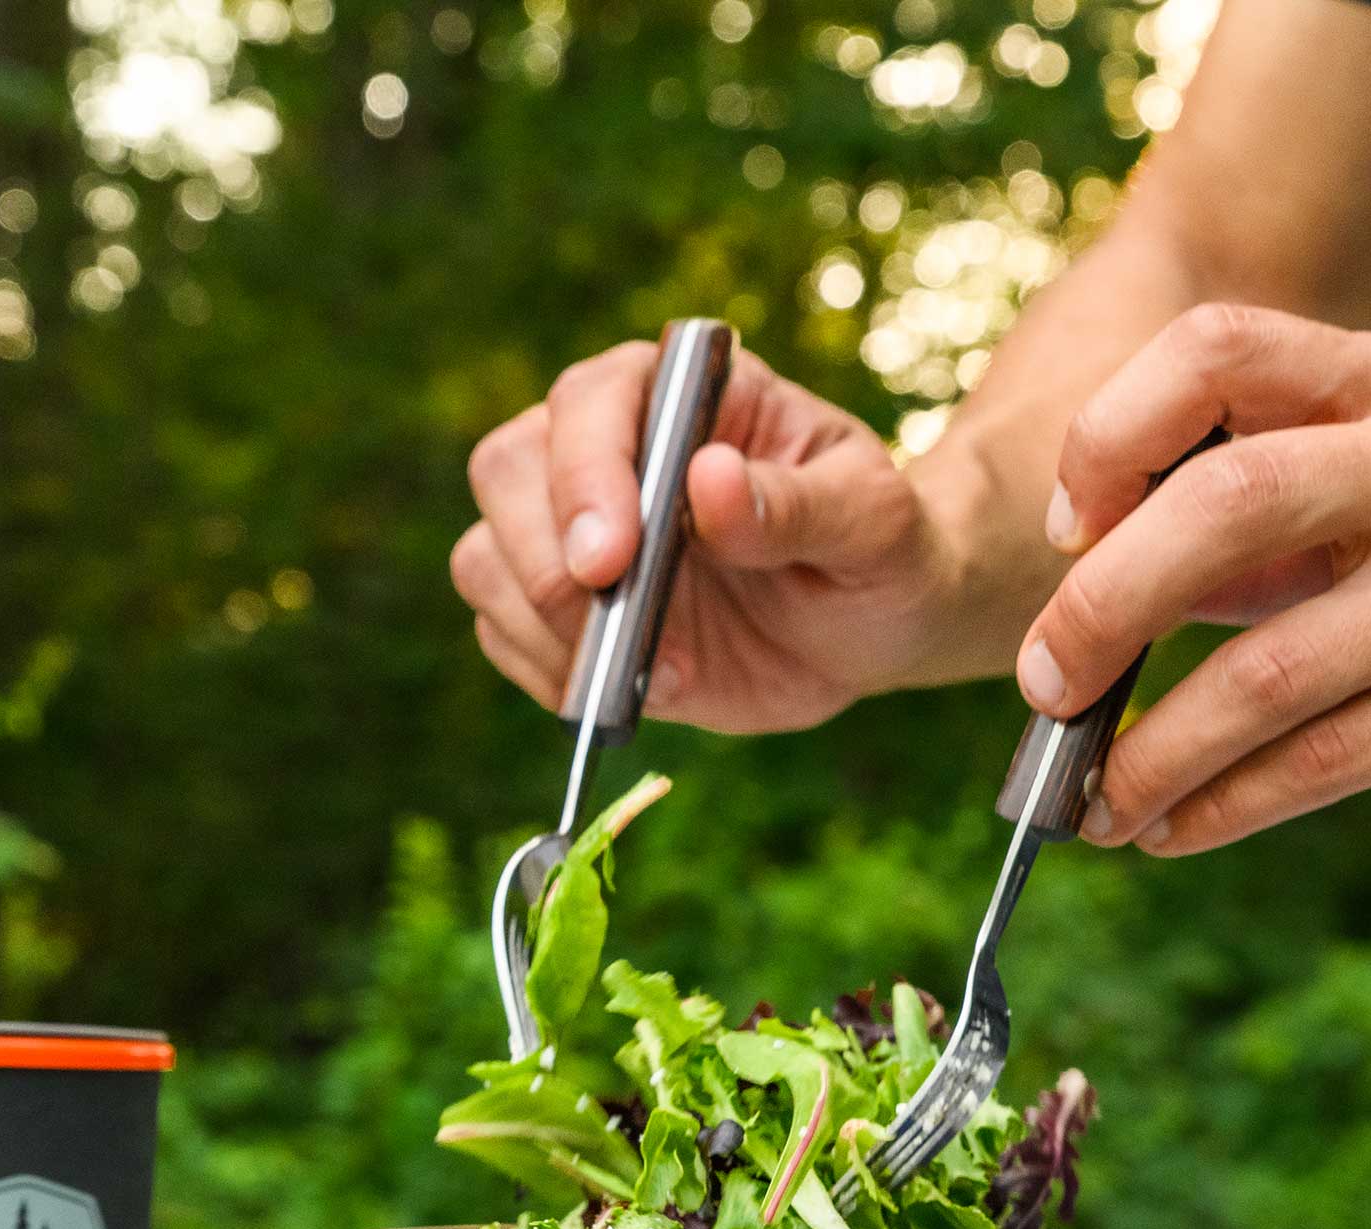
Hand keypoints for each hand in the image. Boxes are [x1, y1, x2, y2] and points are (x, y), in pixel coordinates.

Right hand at [451, 342, 969, 734]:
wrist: (872, 625)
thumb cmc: (882, 553)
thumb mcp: (874, 526)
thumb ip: (798, 504)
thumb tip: (709, 480)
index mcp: (681, 395)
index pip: (591, 403)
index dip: (586, 475)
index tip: (613, 559)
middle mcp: (608, 452)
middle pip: (507, 470)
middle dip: (541, 556)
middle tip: (613, 625)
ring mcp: (574, 533)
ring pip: (488, 559)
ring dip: (545, 627)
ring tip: (649, 670)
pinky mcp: (565, 615)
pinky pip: (505, 636)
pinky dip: (551, 674)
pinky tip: (631, 690)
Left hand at [1014, 303, 1370, 854]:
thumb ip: (1262, 505)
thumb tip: (1092, 593)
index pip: (1217, 349)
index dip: (1111, 432)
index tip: (1068, 527)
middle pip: (1223, 508)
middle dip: (1099, 609)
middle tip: (1043, 686)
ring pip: (1266, 676)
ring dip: (1150, 754)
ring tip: (1095, 801)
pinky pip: (1321, 765)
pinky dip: (1221, 808)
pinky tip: (1170, 828)